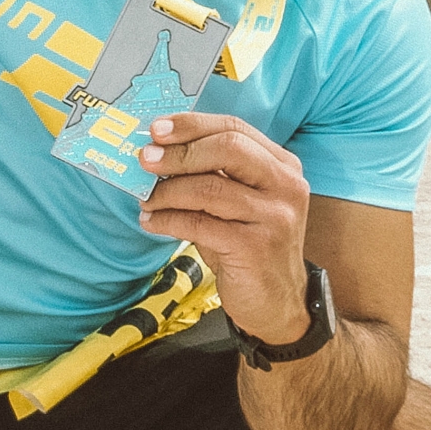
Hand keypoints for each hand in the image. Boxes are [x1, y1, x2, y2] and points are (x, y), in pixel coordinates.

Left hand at [136, 111, 310, 346]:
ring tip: (145, 199)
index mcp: (282, 166)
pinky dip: (167, 220)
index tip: (156, 129)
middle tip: (145, 160)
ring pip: (209, 187)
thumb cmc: (248, 248)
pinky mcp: (256, 247)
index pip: (234, 129)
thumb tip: (157, 154)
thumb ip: (211, 177)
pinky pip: (200, 224)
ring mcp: (275, 216)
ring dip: (167, 191)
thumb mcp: (236, 205)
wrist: (278, 304)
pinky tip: (150, 222)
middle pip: (228, 148)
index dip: (192, 125)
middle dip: (179, 152)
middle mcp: (285, 186)